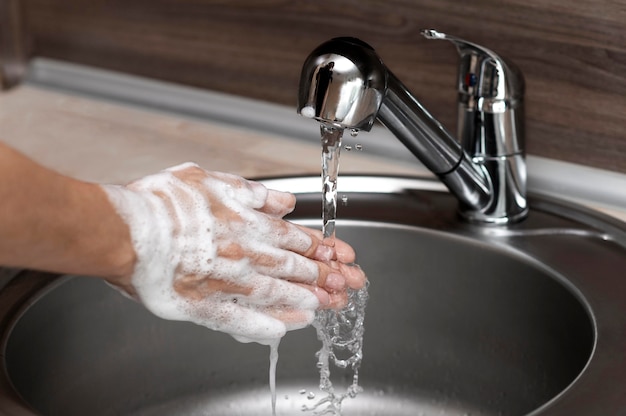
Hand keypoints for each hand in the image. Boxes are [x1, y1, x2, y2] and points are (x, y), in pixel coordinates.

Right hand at [103, 163, 365, 343]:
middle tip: (348, 285)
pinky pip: (243, 319)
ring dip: (305, 299)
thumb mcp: (211, 180)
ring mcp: (226, 282)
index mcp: (246, 223)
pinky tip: (286, 328)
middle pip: (294, 267)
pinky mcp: (204, 306)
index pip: (295, 238)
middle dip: (325, 276)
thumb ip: (253, 193)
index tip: (340, 256)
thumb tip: (285, 203)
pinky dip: (267, 323)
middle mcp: (244, 254)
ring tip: (327, 305)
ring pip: (277, 293)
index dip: (321, 249)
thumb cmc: (160, 204)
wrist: (122, 230)